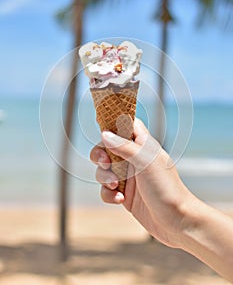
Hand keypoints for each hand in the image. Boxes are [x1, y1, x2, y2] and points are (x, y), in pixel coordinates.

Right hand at [90, 118, 193, 247]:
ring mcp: (129, 177)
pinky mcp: (125, 194)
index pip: (127, 125)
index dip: (114, 123)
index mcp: (143, 145)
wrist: (176, 222)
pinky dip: (108, 194)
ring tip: (116, 186)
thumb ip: (124, 147)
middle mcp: (134, 158)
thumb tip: (104, 134)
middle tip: (105, 162)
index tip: (103, 130)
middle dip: (100, 155)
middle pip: (107, 147)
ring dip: (104, 177)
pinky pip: (106, 189)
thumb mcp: (146, 162)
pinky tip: (120, 200)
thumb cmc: (166, 188)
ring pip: (104, 169)